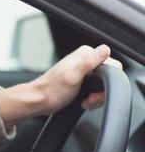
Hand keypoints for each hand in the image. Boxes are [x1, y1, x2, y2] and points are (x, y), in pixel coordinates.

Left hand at [0, 45, 122, 126]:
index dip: (108, 81)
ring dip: (96, 97)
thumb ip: (89, 62)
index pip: (112, 65)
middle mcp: (85, 60)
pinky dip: (92, 99)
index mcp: (85, 54)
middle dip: (101, 92)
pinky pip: (96, 90)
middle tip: (89, 99)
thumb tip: (105, 49)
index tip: (95, 90)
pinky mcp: (82, 81)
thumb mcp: (73, 76)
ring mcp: (83, 70)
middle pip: (109, 77)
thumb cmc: (51, 90)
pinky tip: (83, 102)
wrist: (38, 101)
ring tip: (85, 101)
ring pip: (103, 85)